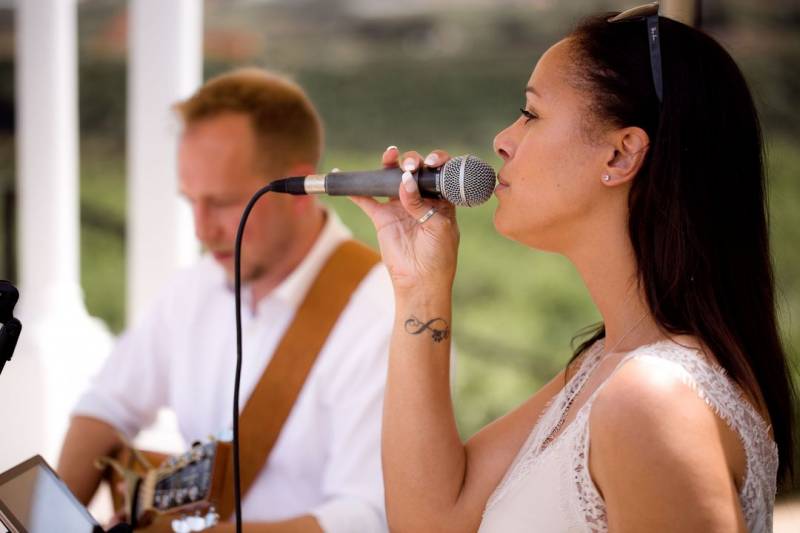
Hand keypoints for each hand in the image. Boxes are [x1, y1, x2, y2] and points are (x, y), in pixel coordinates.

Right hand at [350, 147, 459, 294]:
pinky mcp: (382, 217)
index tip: (432, 162)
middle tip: (409, 166)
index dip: (436, 161)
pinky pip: (366, 199)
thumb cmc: (439, 255)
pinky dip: (355, 189)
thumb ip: (421, 203)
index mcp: (440, 198)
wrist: (420, 280)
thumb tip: (405, 180)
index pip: (437, 173)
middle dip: (411, 161)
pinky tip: (343, 176)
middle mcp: (420, 198)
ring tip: (390, 156)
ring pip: (390, 179)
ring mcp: (399, 206)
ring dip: (388, 164)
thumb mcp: (438, 226)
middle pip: (412, 170)